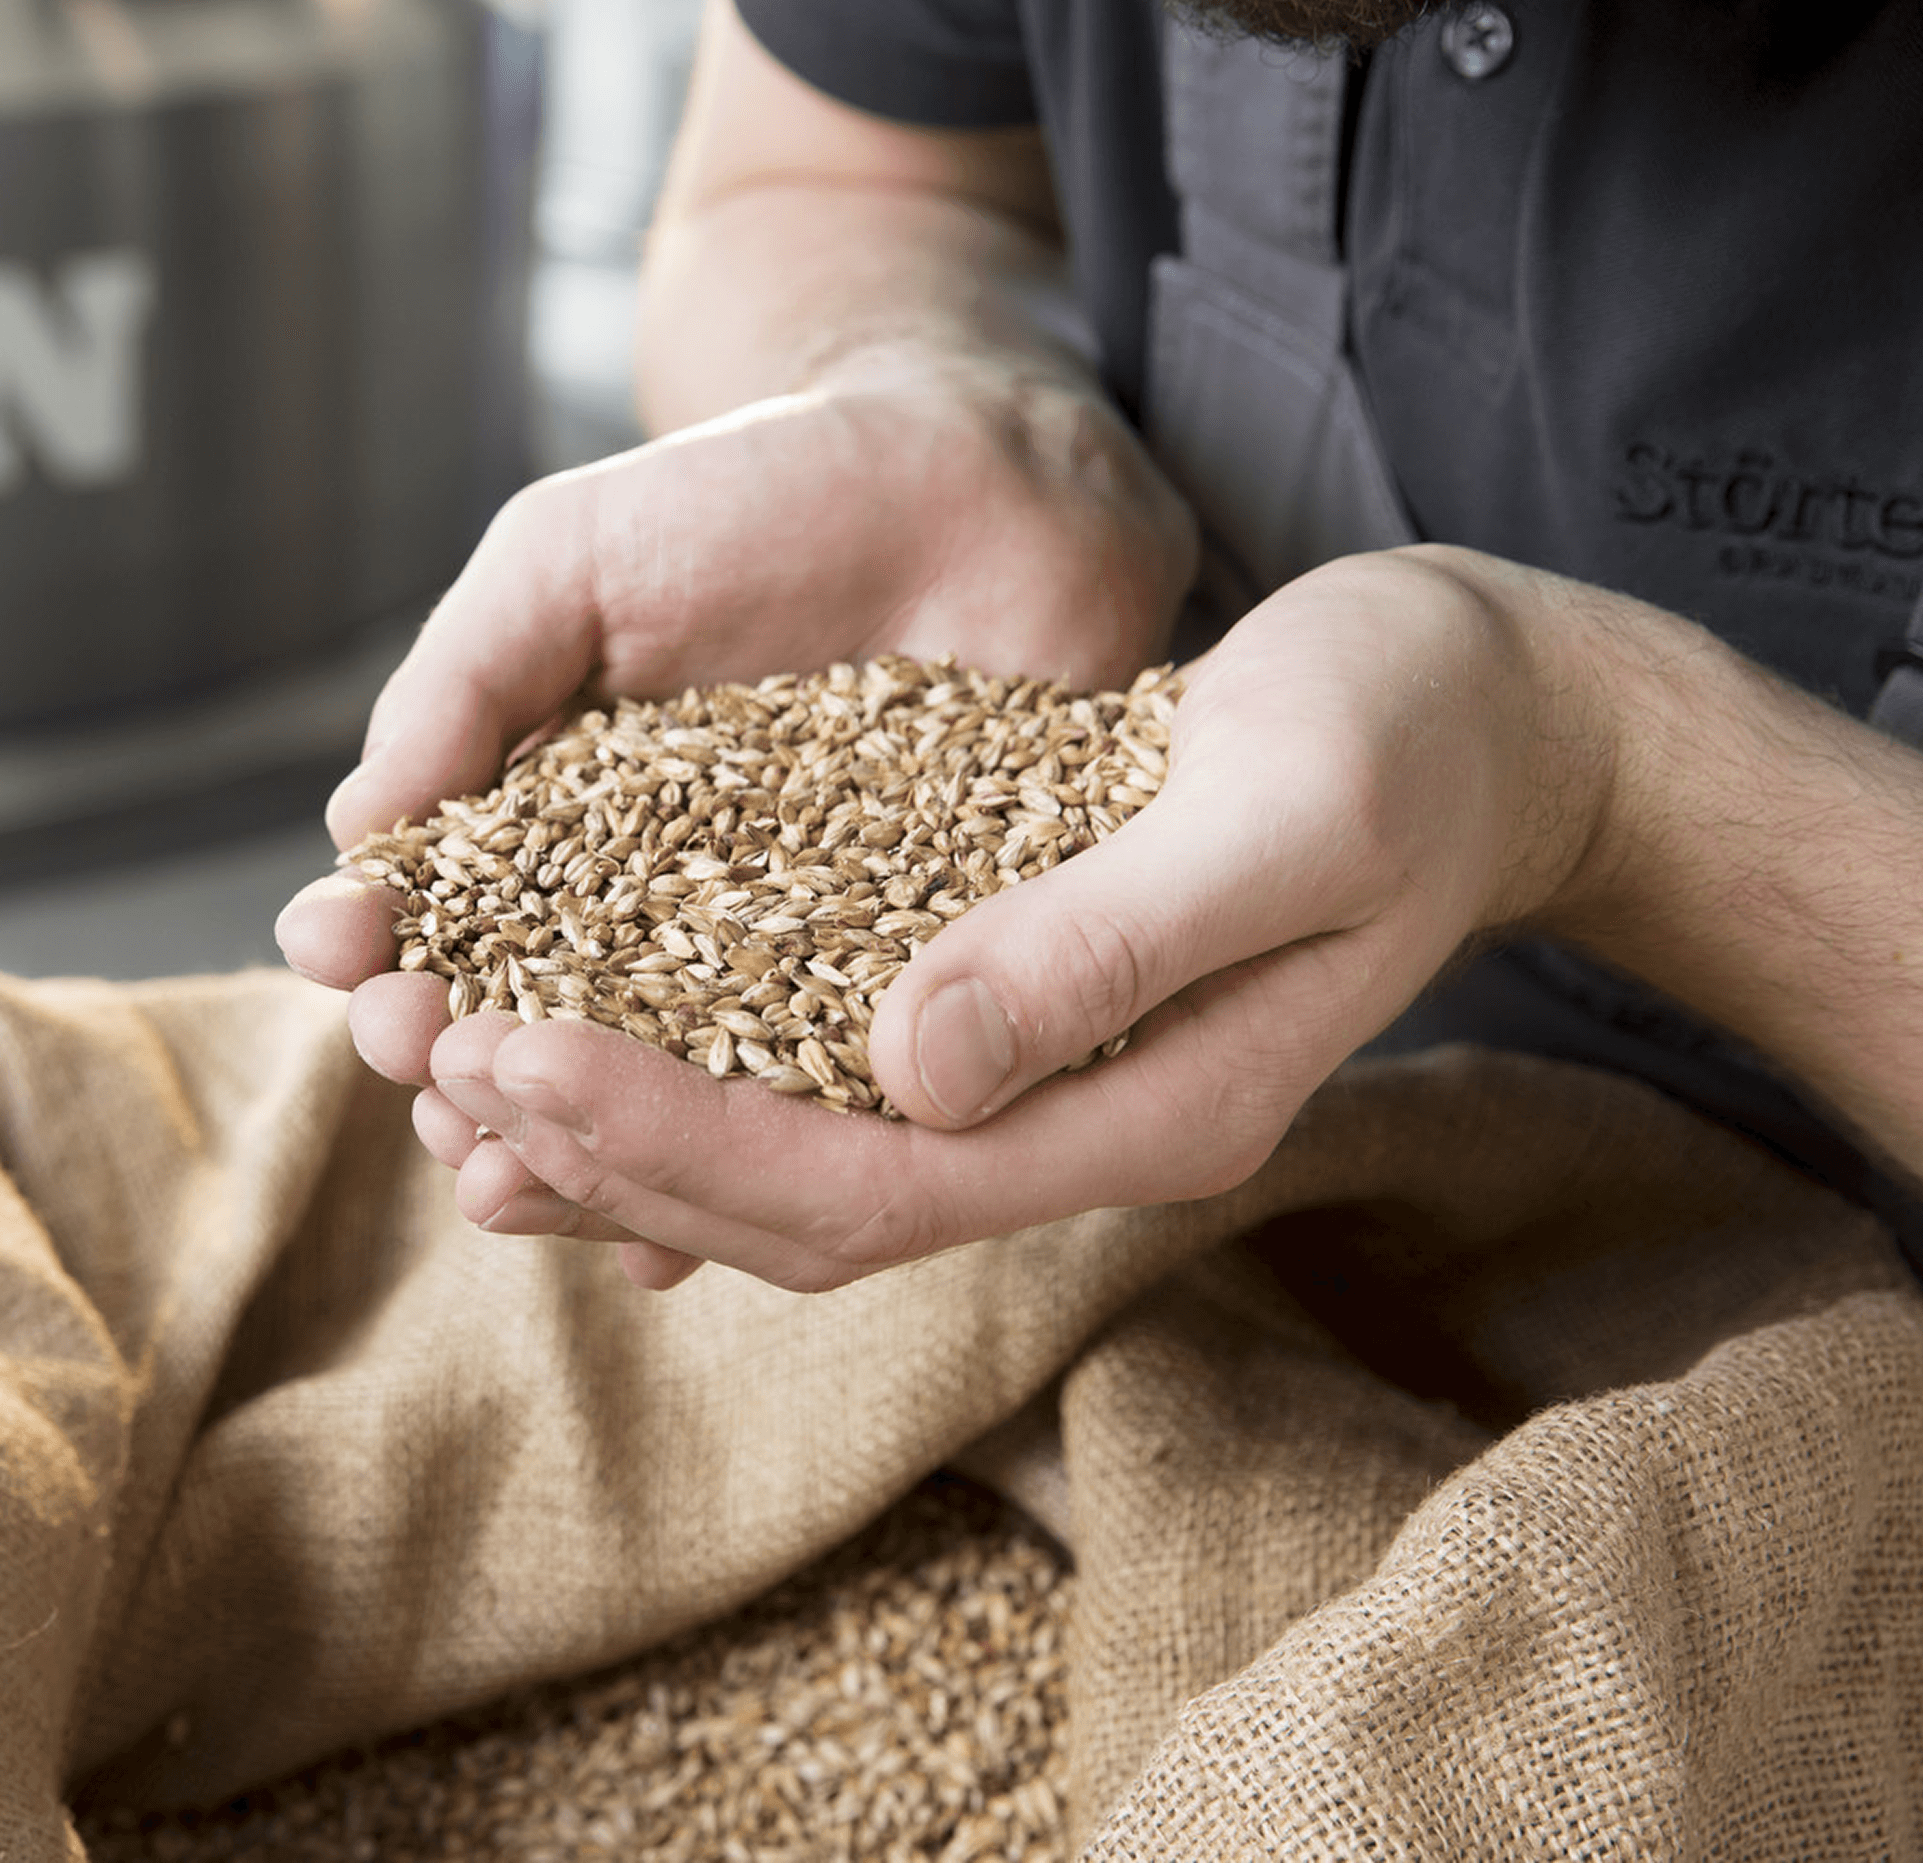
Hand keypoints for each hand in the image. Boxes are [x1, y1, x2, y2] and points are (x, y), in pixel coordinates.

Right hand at [276, 361, 1192, 1283]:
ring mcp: (772, 966)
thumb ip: (466, 680)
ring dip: (572, 1155)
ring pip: (655, 1099)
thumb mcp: (573, 557)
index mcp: (553, 825)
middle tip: (431, 1076)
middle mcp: (648, 918)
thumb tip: (358, 834)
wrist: (980, 473)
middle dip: (458, 1073)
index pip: (444, 920)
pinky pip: (814, 1107)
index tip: (349, 967)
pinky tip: (678, 1241)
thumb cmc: (755, 495)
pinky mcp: (901, 992)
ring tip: (521, 1182)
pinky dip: (749, 1173)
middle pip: (531, 1034)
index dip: (385, 955)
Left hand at [372, 547, 1622, 1290]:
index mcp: (1141, 1114)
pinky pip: (811, 1081)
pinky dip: (683, 1063)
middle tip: (431, 1055)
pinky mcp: (1004, 1013)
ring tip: (452, 1056)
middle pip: (795, 1204)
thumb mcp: (1281, 810)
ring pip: (786, 1162)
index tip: (510, 1056)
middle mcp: (1071, 1132)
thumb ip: (1104, 941)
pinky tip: (570, 1016)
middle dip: (602, 1146)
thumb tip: (908, 1063)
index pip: (863, 1189)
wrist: (1491, 719)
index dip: (671, 1141)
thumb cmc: (1409, 736)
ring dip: (617, 1127)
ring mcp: (1038, 1088)